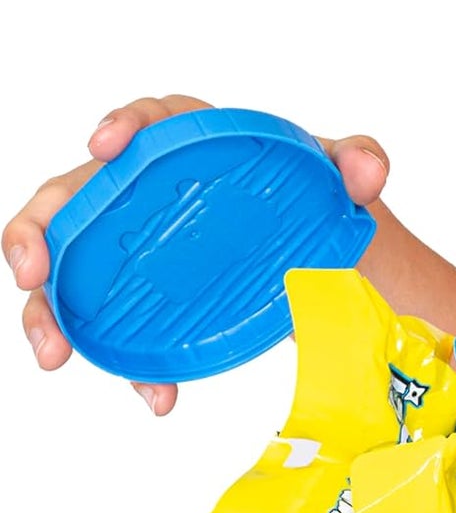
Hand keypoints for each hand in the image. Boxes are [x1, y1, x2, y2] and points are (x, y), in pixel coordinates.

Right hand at [4, 93, 390, 413]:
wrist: (333, 258)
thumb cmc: (321, 199)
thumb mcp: (347, 175)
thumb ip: (362, 161)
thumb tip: (366, 171)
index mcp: (195, 142)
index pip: (149, 120)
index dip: (119, 124)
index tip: (104, 146)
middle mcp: (150, 190)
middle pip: (72, 198)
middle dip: (34, 232)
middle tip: (30, 272)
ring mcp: (139, 247)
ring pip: (69, 269)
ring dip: (48, 310)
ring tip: (55, 353)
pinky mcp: (148, 298)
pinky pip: (116, 326)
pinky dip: (126, 364)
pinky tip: (157, 392)